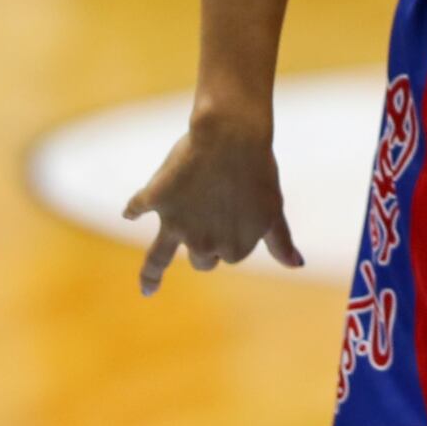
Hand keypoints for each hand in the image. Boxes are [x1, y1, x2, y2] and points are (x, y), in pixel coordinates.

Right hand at [123, 111, 303, 295]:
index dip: (233, 235)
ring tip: (148, 288)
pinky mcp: (155, 200)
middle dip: (204, 244)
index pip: (229, 255)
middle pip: (200, 258)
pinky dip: (133, 209)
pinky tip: (129, 212)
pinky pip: (137, 208)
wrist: (232, 138)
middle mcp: (202, 244)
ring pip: (159, 259)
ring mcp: (176, 224)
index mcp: (234, 250)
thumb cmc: (259, 172)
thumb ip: (280, 241)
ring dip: (152, 275)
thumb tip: (297, 265)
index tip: (240, 212)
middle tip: (213, 214)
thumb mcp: (273, 210)